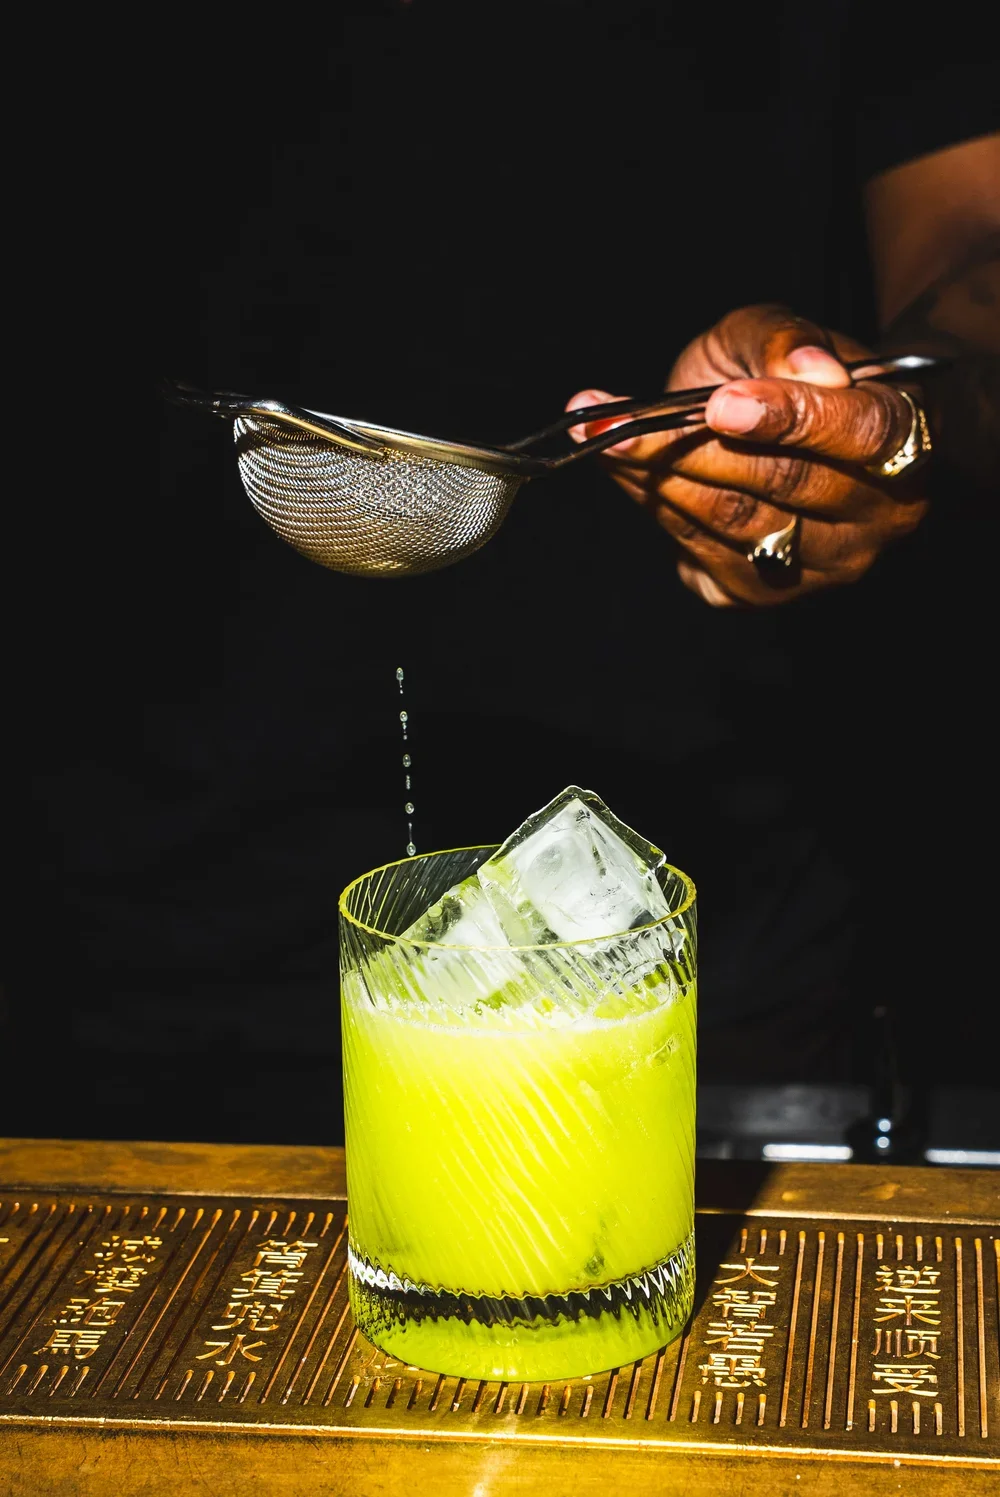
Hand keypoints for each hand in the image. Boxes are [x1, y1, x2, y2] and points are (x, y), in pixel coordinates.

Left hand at [566, 304, 929, 606]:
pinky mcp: (762, 593)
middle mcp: (877, 517)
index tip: (719, 404)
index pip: (860, 434)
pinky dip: (654, 505)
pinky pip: (700, 551)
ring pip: (735, 523)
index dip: (788, 418)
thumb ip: (784, 340)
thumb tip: (807, 368)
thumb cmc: (784, 375)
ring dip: (655, 477)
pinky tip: (622, 469)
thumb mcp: (776, 333)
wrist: (778, 432)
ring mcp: (822, 567)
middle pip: (783, 486)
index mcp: (905, 439)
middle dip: (689, 449)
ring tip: (598, 435)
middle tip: (611, 422)